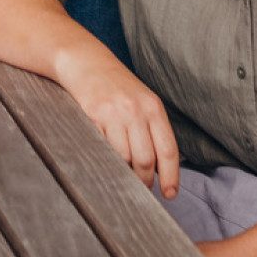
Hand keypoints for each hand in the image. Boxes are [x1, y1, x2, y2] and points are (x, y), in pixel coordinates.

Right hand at [54, 40, 181, 197]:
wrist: (85, 61)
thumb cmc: (116, 86)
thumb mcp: (142, 101)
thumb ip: (153, 130)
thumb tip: (161, 169)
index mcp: (153, 107)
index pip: (168, 150)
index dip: (171, 177)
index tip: (170, 194)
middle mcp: (136, 110)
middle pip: (146, 160)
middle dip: (144, 180)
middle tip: (141, 188)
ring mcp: (114, 113)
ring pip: (124, 158)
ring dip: (124, 174)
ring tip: (124, 176)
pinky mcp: (93, 116)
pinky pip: (103, 148)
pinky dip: (106, 160)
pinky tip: (106, 161)